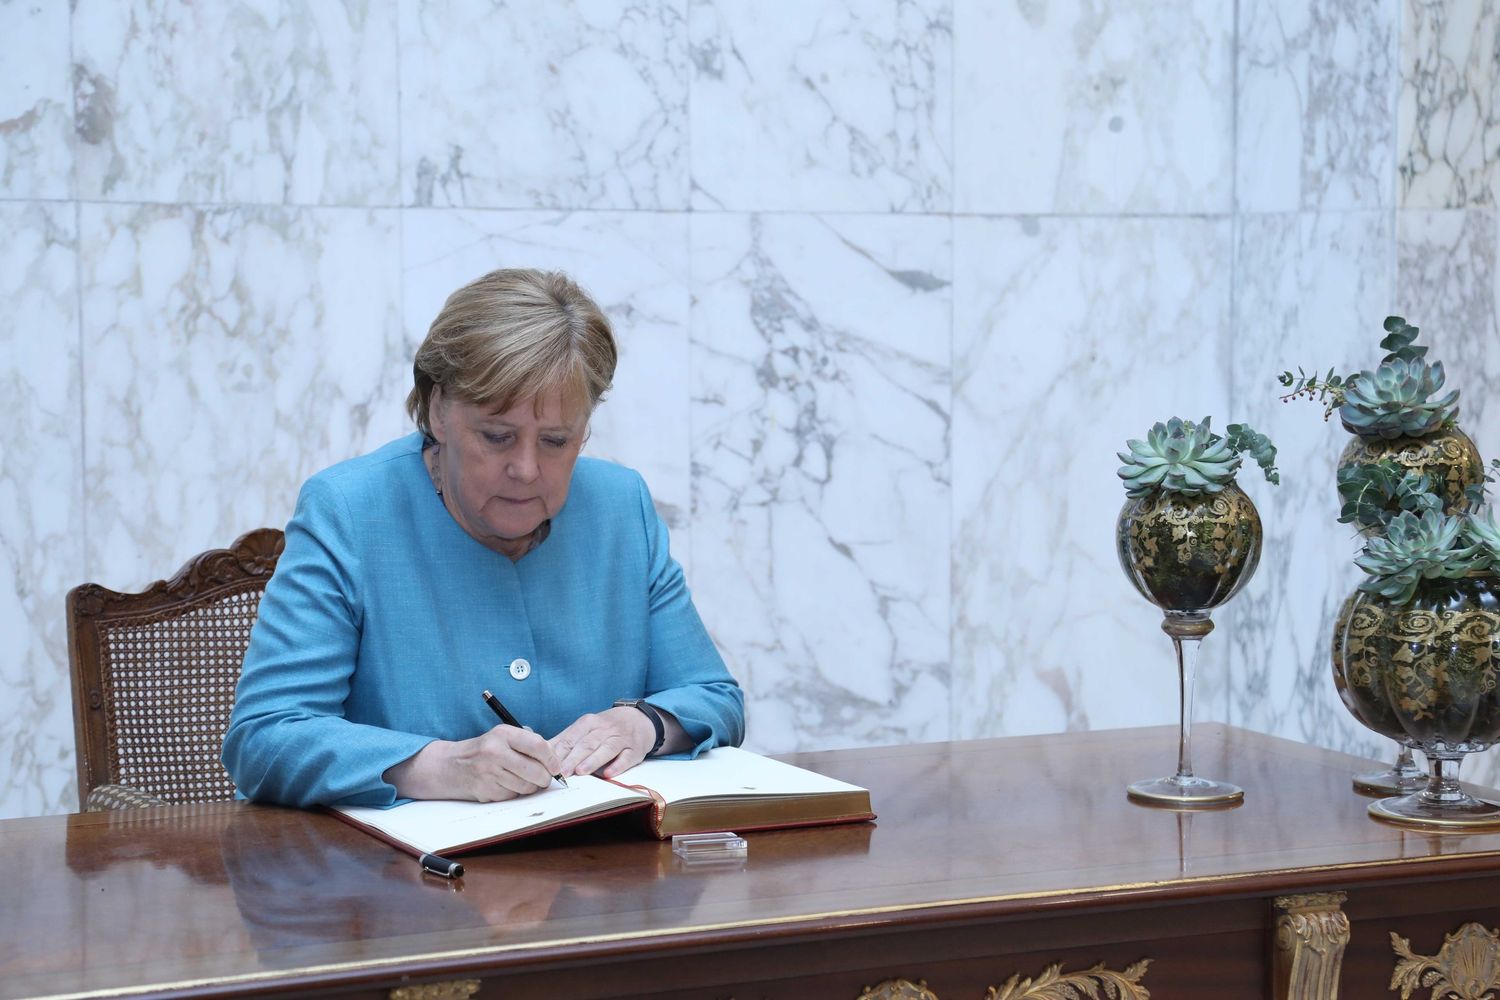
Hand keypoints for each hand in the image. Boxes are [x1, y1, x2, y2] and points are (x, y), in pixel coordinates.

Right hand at [384, 725, 561, 801]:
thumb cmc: (484, 750)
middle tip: (544, 778)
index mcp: (503, 734)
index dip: (552, 760)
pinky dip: (514, 793)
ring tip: (522, 779)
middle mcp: (495, 752)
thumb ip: (527, 743)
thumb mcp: (502, 736)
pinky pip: (512, 796)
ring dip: (530, 787)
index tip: (556, 767)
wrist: (451, 765)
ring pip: (526, 787)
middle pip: (536, 771)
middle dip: (545, 778)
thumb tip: (555, 762)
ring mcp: (489, 772)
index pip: (538, 746)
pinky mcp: (485, 790)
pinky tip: (506, 784)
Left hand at [550, 707, 656, 778]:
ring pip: (606, 748)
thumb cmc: (606, 727)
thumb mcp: (586, 727)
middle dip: (573, 758)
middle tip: (561, 772)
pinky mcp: (634, 749)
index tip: (548, 765)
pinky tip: (609, 773)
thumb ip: (566, 740)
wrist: (638, 719)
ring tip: (581, 772)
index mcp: (588, 723)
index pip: (571, 737)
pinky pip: (626, 757)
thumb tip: (541, 753)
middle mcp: (604, 729)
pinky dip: (618, 765)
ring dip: (593, 760)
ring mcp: (620, 738)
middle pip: (587, 743)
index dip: (560, 751)